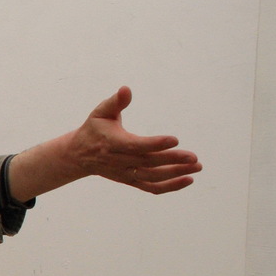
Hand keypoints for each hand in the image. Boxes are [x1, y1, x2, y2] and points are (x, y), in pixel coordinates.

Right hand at [68, 87, 200, 193]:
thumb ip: (115, 102)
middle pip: (149, 163)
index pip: (136, 146)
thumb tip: (126, 89)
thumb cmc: (94, 129)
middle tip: (194, 158)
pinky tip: (187, 180)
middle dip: (172, 161)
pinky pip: (151, 187)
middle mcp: (119, 161)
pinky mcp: (129, 180)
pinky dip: (169, 187)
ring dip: (175, 174)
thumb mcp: (100, 112)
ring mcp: (125, 173)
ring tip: (196, 167)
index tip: (175, 139)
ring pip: (152, 177)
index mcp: (112, 143)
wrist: (79, 155)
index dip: (155, 144)